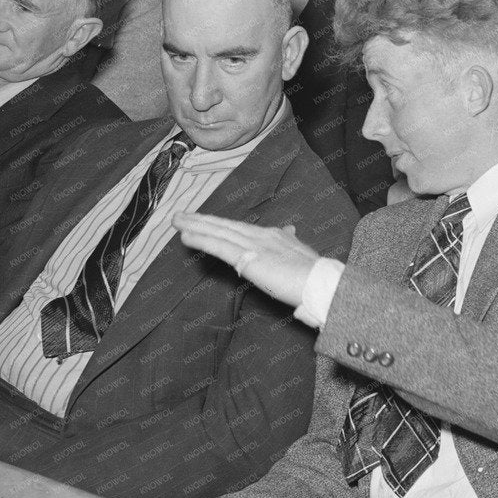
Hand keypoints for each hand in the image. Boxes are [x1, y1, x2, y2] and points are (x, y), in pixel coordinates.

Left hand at [174, 212, 319, 308]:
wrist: (320, 282)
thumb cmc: (314, 275)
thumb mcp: (301, 253)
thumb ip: (290, 241)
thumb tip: (289, 230)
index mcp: (274, 235)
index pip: (240, 228)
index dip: (220, 224)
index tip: (205, 220)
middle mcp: (261, 235)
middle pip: (225, 225)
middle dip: (202, 220)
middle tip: (181, 215)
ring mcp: (254, 244)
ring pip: (219, 232)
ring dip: (196, 226)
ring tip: (177, 221)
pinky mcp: (247, 257)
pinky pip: (219, 246)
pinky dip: (201, 239)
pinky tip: (186, 236)